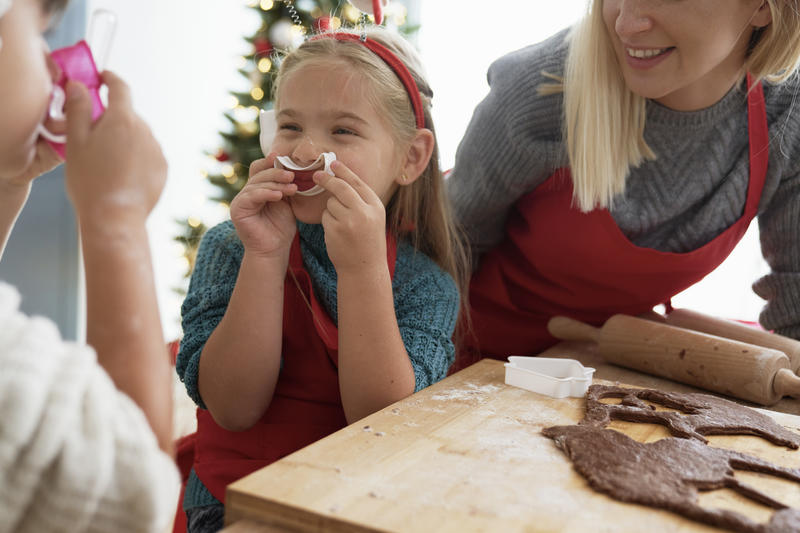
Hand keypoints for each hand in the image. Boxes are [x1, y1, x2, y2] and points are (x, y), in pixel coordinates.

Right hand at [64, 71, 165, 225]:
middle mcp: (145, 131)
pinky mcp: (163, 169)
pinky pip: (147, 154)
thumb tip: (79, 85)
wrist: (115, 218)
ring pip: (138, 136)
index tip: (102, 77)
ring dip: (124, 140)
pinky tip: (120, 174)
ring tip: (105, 163)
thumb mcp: (76, 142)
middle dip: (111, 119)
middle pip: (127, 115)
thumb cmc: (90, 181)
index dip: (109, 78)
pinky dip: (135, 157)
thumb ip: (78, 109)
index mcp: (123, 120)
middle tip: (91, 137)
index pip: (120, 87)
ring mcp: (157, 151)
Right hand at [230, 153, 296, 256]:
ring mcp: (240, 200)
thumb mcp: (286, 203)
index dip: (270, 162)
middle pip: (258, 174)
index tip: (284, 158)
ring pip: (256, 184)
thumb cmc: (281, 228)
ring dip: (275, 184)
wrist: (274, 250)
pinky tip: (279, 196)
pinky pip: (251, 196)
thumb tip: (293, 168)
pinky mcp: (237, 209)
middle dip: (276, 173)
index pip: (260, 169)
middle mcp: (247, 193)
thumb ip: (285, 187)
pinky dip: (266, 194)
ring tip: (292, 188)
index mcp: (257, 189)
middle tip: (292, 175)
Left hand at [314, 160, 386, 274]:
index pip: (357, 182)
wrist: (364, 268)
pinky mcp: (335, 230)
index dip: (344, 171)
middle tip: (316, 175)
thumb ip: (361, 200)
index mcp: (376, 206)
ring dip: (331, 209)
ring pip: (330, 203)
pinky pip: (325, 216)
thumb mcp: (373, 218)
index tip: (333, 163)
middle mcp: (364, 212)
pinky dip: (327, 221)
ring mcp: (349, 221)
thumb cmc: (367, 241)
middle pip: (340, 187)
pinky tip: (337, 234)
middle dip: (327, 179)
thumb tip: (342, 178)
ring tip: (342, 225)